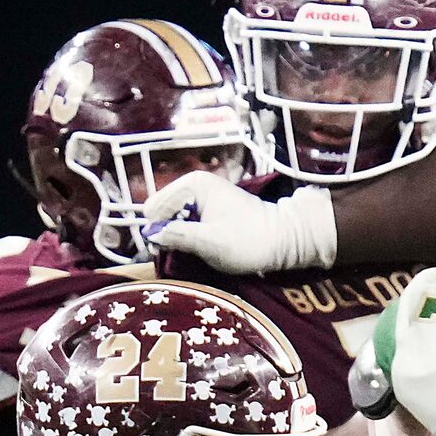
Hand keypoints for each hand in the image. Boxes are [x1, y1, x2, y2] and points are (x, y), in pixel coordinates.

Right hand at [140, 173, 339, 274]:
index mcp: (192, 185)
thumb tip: (150, 234)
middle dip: (168, 233)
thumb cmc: (251, 241)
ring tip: (199, 249)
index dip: (159, 232)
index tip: (174, 250)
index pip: (153, 209)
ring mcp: (201, 194)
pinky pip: (184, 221)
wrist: (284, 240)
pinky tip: (204, 245)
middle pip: (160, 212)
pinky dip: (189, 235)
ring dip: (179, 236)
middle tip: (189, 251)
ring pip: (171, 218)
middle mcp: (193, 184)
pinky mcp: (207, 207)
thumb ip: (178, 236)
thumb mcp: (211, 243)